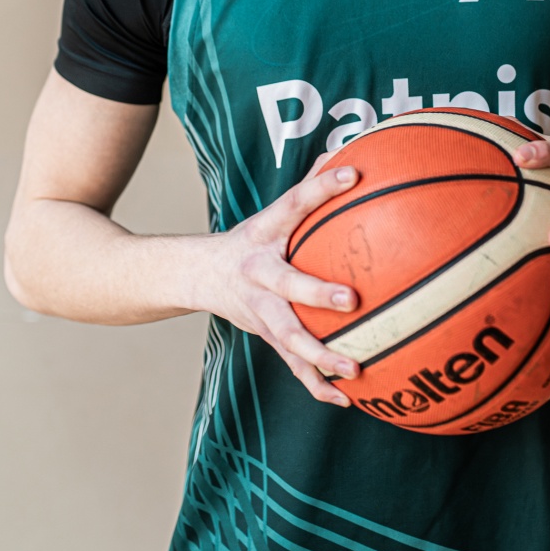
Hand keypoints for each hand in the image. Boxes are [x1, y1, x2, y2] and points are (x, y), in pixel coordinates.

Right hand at [193, 162, 361, 404]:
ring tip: (353, 367)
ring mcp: (261, 309)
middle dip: (317, 291)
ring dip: (320, 354)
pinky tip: (347, 398)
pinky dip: (317, 384)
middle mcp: (260, 272)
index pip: (294, 203)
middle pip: (287, 282)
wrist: (196, 275)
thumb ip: (311, 185)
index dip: (321, 187)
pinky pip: (293, 364)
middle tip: (351, 299)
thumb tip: (351, 151)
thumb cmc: (252, 239)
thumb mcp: (272, 212)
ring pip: (288, 334)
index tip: (352, 174)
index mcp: (265, 234)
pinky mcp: (267, 335)